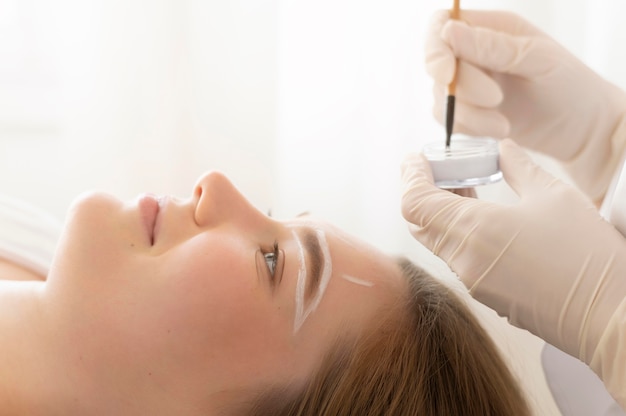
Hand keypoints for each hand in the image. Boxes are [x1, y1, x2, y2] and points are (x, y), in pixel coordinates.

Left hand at [401, 139, 625, 366]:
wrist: (609, 317)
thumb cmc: (585, 255)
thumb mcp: (553, 195)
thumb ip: (519, 167)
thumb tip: (503, 149)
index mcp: (471, 230)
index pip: (414, 202)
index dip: (410, 176)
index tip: (418, 159)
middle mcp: (462, 259)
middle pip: (419, 222)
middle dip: (423, 192)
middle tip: (446, 171)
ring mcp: (472, 281)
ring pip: (437, 241)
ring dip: (441, 213)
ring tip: (468, 188)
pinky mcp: (486, 295)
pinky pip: (457, 258)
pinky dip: (458, 234)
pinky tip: (484, 218)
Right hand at [425, 9, 625, 201]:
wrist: (583, 130)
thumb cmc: (571, 86)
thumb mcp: (537, 59)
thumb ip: (492, 47)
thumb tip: (448, 31)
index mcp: (492, 28)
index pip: (443, 24)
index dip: (435, 47)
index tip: (445, 73)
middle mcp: (475, 54)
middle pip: (439, 64)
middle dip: (463, 87)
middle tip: (496, 99)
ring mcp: (470, 85)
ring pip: (441, 96)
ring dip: (469, 115)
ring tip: (504, 125)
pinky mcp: (470, 114)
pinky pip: (450, 120)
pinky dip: (470, 128)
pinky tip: (500, 129)